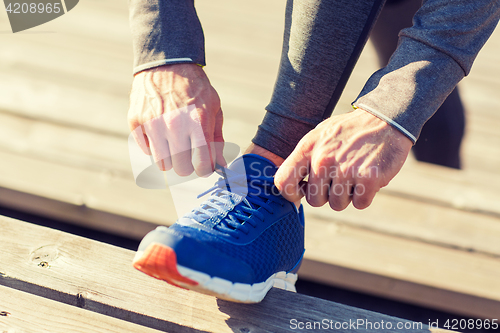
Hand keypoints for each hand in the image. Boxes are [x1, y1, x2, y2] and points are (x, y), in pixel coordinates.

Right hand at [128, 64, 224, 176]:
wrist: (166, 63)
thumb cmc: (195, 88)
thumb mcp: (214, 108)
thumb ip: (217, 138)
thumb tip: (220, 165)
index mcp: (197, 122)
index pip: (202, 164)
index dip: (205, 169)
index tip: (204, 166)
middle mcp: (174, 125)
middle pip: (181, 169)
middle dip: (188, 166)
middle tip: (189, 155)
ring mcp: (153, 124)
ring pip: (162, 164)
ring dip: (170, 158)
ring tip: (175, 143)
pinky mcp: (136, 122)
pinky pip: (146, 151)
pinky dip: (154, 147)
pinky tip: (160, 132)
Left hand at [274, 109, 412, 209]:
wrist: (385, 119)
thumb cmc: (349, 131)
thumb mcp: (319, 136)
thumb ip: (304, 159)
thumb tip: (290, 187)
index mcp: (308, 148)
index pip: (283, 181)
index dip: (290, 194)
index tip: (301, 192)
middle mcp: (323, 159)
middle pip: (314, 200)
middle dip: (327, 195)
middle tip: (339, 179)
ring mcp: (346, 169)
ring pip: (338, 204)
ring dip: (347, 195)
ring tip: (354, 174)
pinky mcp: (369, 178)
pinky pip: (360, 204)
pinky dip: (365, 196)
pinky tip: (367, 177)